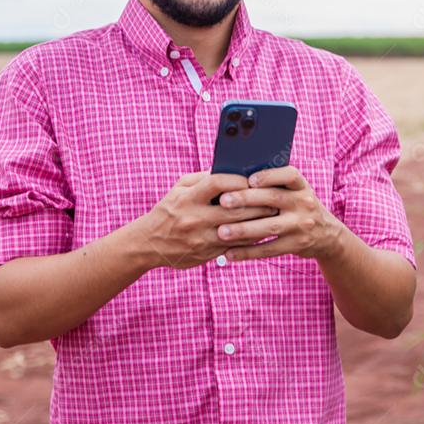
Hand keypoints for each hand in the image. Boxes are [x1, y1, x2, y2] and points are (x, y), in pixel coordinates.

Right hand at [137, 170, 279, 269]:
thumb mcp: (179, 189)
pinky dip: (251, 239)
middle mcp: (195, 218)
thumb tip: (230, 169)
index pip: (218, 183)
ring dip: (259, 222)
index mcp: (188, 198)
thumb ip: (203, 178)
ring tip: (273, 214)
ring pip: (239, 230)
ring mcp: (202, 238)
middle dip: (258, 203)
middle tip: (274, 198)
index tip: (252, 179)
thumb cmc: (168, 211)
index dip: (238, 180)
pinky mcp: (207, 253)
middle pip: (235, 209)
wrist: (149, 244)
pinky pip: (235, 246)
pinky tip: (262, 232)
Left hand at [214, 165, 344, 261]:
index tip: (249, 178)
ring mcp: (301, 225)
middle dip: (247, 199)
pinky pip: (269, 249)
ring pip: (270, 227)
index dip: (270, 175)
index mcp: (301, 186)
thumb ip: (273, 185)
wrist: (326, 235)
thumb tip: (235, 179)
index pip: (289, 175)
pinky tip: (229, 253)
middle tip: (223, 201)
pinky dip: (248, 252)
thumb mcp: (295, 193)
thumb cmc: (297, 207)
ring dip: (244, 229)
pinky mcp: (296, 245)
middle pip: (274, 199)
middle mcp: (304, 203)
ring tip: (222, 232)